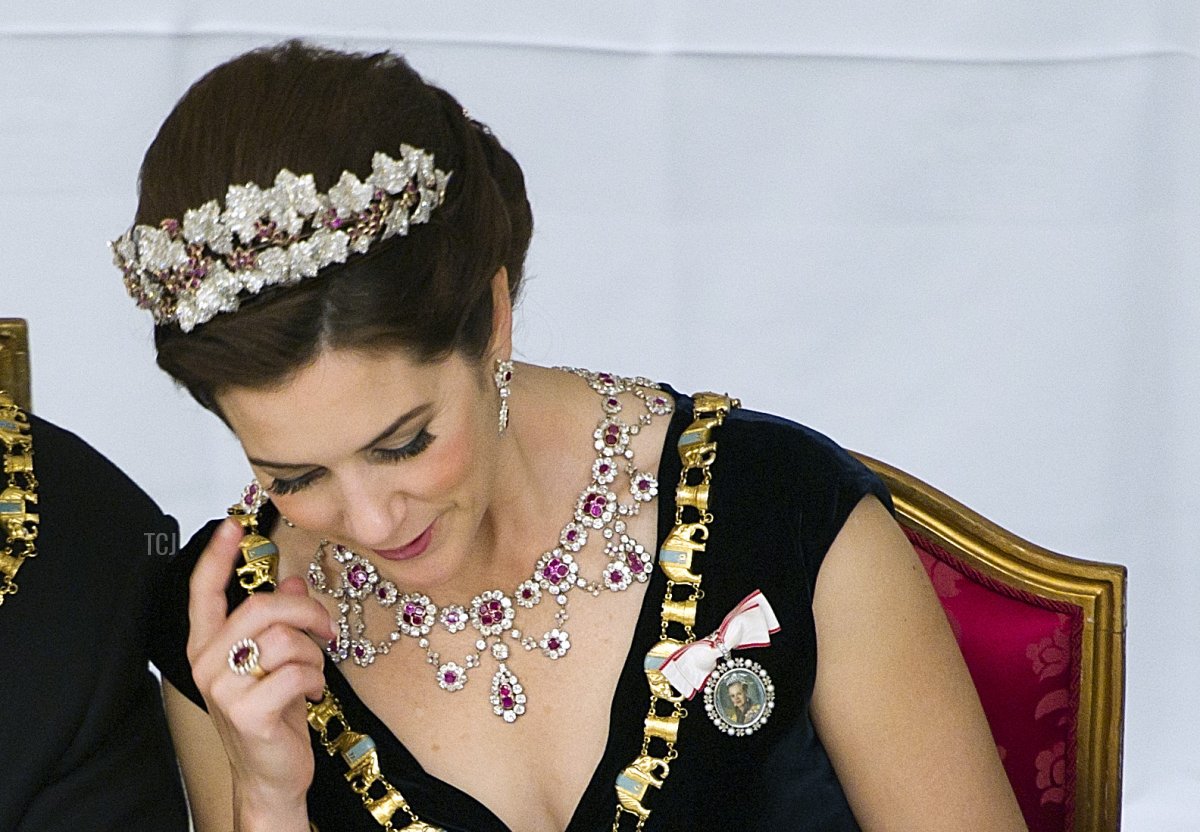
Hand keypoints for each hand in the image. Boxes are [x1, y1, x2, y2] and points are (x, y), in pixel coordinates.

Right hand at [187, 518, 334, 829]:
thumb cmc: (272, 714)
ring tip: (311, 674)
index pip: (203, 592)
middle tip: (326, 628)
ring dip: (314, 655)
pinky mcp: (246, 713)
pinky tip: (309, 694)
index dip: (217, 556)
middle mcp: (207, 663)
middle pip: (261, 607)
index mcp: (208, 645)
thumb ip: (279, 620)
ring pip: (286, 639)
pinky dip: (316, 680)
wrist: (271, 775)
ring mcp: (223, 689)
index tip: (233, 525)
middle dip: (306, 611)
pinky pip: (297, 672)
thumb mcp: (276, 660)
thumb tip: (292, 578)